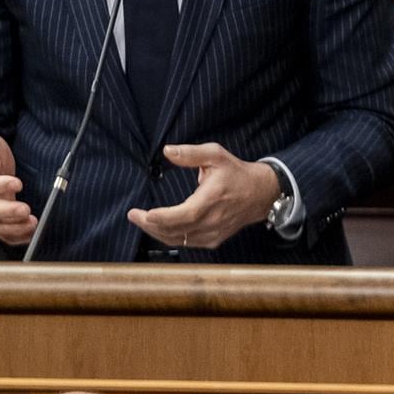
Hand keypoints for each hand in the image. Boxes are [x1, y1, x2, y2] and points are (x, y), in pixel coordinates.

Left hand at [127, 143, 280, 249]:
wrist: (260, 194)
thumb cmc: (236, 173)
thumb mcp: (216, 154)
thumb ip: (190, 153)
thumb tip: (167, 151)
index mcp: (212, 199)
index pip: (185, 214)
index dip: (163, 218)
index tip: (144, 213)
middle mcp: (213, 220)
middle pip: (177, 230)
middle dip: (151, 225)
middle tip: (133, 215)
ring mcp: (214, 233)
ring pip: (180, 240)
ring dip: (158, 232)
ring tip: (141, 221)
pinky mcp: (214, 240)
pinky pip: (188, 243)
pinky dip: (171, 237)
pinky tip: (159, 229)